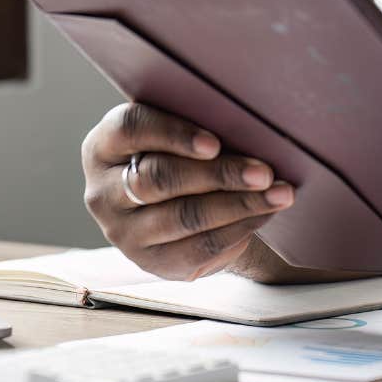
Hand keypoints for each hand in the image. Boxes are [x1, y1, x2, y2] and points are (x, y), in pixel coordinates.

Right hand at [81, 102, 294, 280]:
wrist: (177, 205)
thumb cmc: (182, 152)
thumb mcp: (177, 130)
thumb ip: (196, 119)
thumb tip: (249, 118)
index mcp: (103, 146)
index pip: (131, 129)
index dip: (173, 134)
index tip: (215, 142)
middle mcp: (103, 192)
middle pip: (160, 178)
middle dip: (219, 174)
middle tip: (264, 172)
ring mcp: (123, 233)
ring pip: (183, 217)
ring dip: (239, 205)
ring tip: (279, 194)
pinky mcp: (150, 262)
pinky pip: (198, 248)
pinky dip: (238, 229)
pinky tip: (264, 215)